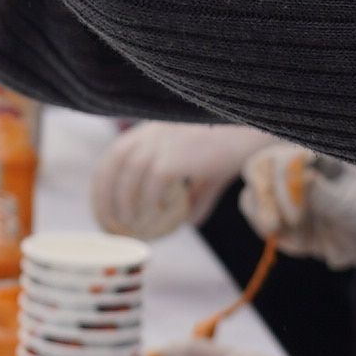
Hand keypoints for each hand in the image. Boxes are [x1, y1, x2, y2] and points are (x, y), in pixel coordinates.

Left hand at [88, 122, 273, 241]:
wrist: (252, 130)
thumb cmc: (232, 146)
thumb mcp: (208, 172)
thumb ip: (195, 194)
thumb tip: (190, 221)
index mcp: (148, 133)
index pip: (111, 158)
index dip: (102, 185)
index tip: (103, 209)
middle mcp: (147, 135)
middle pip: (109, 168)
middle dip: (103, 199)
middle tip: (109, 225)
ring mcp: (158, 145)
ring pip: (127, 180)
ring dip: (124, 206)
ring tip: (130, 225)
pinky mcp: (172, 158)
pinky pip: (154, 186)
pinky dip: (154, 203)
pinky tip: (164, 213)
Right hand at [240, 154, 355, 287]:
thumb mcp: (352, 207)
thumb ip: (326, 194)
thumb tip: (303, 177)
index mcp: (313, 156)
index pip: (282, 156)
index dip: (283, 182)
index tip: (298, 212)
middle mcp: (292, 167)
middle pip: (256, 170)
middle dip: (272, 204)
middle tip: (291, 226)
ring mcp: (278, 189)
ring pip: (251, 197)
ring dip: (272, 223)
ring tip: (305, 241)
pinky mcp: (272, 212)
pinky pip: (256, 219)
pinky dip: (275, 235)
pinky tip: (302, 244)